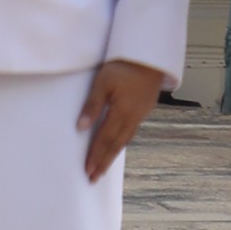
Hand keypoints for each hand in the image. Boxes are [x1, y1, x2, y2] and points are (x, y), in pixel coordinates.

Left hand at [78, 58, 165, 179]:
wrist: (150, 51)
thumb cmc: (124, 63)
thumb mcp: (103, 81)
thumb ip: (92, 105)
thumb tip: (81, 128)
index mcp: (122, 111)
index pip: (105, 139)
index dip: (95, 156)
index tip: (88, 171)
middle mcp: (134, 116)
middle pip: (116, 144)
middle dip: (104, 162)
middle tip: (94, 178)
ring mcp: (141, 112)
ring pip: (126, 139)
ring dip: (113, 153)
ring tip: (104, 165)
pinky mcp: (145, 107)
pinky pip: (132, 130)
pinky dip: (123, 141)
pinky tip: (118, 142)